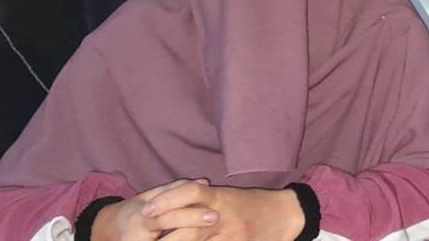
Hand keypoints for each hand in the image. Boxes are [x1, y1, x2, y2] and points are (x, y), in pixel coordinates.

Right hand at [91, 179, 218, 240]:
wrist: (105, 231)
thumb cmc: (132, 212)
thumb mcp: (149, 197)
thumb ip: (175, 189)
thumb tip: (204, 181)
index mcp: (141, 217)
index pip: (167, 216)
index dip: (190, 215)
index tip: (214, 212)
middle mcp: (138, 236)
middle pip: (167, 228)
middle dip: (193, 224)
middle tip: (216, 219)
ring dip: (188, 240)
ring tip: (210, 236)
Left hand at [141, 181, 304, 240]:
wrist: (285, 214)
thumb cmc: (252, 204)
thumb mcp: (226, 196)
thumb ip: (201, 199)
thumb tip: (166, 206)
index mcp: (219, 197)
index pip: (190, 192)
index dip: (166, 200)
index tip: (146, 210)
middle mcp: (222, 217)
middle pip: (187, 227)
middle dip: (164, 238)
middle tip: (143, 240)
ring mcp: (230, 236)